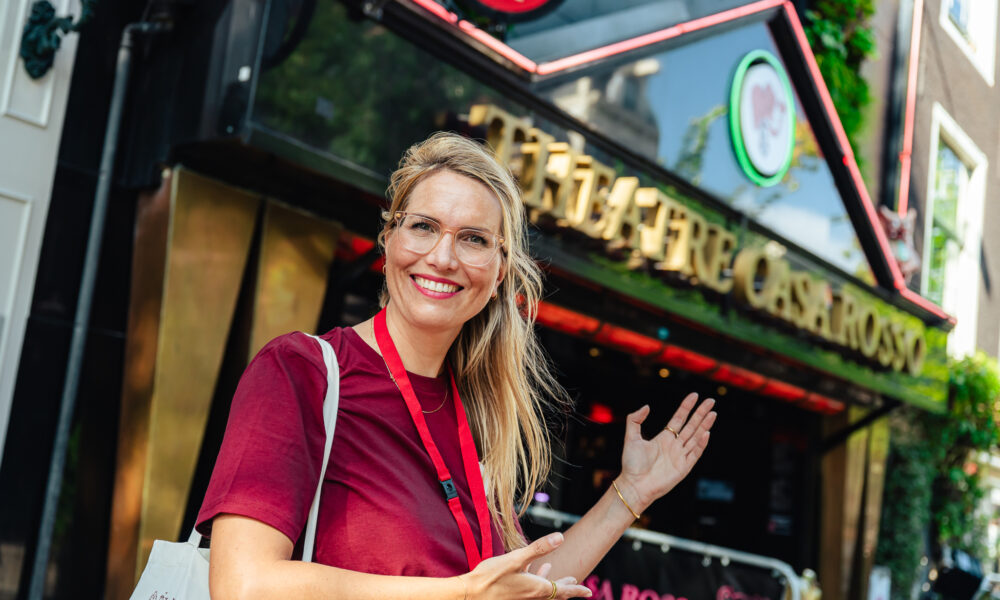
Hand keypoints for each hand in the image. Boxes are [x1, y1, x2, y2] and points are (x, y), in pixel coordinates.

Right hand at [460, 532, 591, 598]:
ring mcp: (521, 597)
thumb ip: (539, 547)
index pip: (563, 591)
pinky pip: (529, 590)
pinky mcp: (511, 596)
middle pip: (554, 593)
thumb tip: (561, 537)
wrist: (470, 594)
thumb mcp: (517, 558)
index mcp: (536, 589)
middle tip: (576, 584)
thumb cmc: (492, 576)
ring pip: (541, 592)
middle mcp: (531, 596)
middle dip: (565, 587)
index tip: (589, 592)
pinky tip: (529, 569)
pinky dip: (534, 581)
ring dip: (550, 583)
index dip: (576, 590)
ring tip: (554, 572)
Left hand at [618, 393, 715, 509]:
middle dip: (701, 413)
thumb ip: (634, 420)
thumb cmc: (631, 464)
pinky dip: (701, 444)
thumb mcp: (631, 438)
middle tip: (711, 400)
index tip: (694, 395)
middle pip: (691, 425)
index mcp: (664, 438)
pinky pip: (695, 453)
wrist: (634, 485)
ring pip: (696, 437)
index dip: (687, 407)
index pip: (679, 419)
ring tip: (713, 413)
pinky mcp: (684, 468)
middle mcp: (674, 445)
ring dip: (705, 425)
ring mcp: (680, 456)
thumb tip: (647, 406)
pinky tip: (707, 432)